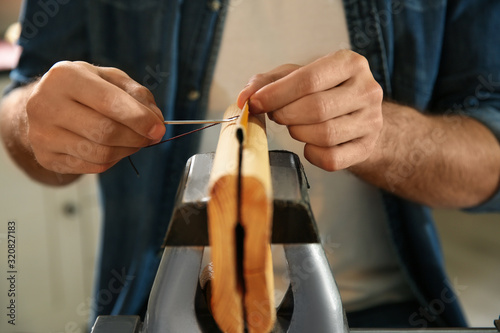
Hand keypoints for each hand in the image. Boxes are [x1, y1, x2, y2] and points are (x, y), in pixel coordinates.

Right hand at [26, 61, 165, 173]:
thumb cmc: (84, 90)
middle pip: (106, 132)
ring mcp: (42, 134)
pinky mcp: (46, 157)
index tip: (158, 128)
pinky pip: (91, 167)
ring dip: (127, 151)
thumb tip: (156, 121)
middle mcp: (47, 104)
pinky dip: (112, 161)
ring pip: (100, 153)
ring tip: (134, 142)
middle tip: (150, 137)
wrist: (43, 105)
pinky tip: (115, 149)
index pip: (109, 102)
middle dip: (136, 138)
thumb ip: (137, 95)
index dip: (139, 119)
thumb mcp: (110, 79)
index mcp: (66, 77)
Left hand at [237, 50, 382, 170]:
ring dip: (299, 133)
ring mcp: (372, 121)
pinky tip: (310, 144)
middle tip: (278, 115)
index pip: (308, 80)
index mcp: (350, 63)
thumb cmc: (322, 92)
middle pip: (317, 109)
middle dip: (286, 115)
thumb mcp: (296, 76)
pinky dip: (312, 154)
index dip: (276, 94)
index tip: (255, 103)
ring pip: (325, 135)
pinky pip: (332, 159)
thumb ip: (267, 83)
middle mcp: (367, 90)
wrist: (357, 114)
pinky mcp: (367, 148)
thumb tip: (244, 98)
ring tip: (295, 126)